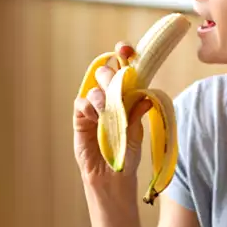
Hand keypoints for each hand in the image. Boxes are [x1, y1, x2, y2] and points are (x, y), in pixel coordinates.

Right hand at [73, 42, 152, 188]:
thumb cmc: (126, 155)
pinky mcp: (81, 118)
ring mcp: (93, 107)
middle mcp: (109, 98)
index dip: (124, 56)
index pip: (124, 70)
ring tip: (107, 112)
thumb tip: (146, 96)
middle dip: (112, 75)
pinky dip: (89, 107)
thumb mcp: (136, 134)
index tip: (126, 49)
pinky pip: (81, 103)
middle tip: (117, 85)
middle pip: (107, 73)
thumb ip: (137, 114)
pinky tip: (96, 118)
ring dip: (102, 96)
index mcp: (126, 96)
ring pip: (94, 87)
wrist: (112, 177)